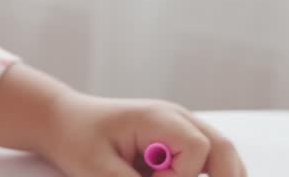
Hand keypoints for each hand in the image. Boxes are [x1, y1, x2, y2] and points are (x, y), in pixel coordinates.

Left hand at [41, 91, 247, 176]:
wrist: (64, 121)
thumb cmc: (76, 139)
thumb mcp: (97, 169)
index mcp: (158, 117)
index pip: (198, 147)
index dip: (182, 176)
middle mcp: (177, 119)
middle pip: (224, 150)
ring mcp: (182, 129)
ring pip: (224, 157)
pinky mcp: (178, 143)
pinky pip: (209, 162)